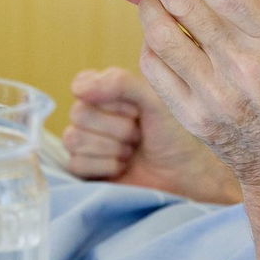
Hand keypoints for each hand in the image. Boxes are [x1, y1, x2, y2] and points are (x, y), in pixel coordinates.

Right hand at [63, 67, 241, 203]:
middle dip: (117, 128)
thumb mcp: (154, 100)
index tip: (135, 110)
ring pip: (74, 139)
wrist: (184, 176)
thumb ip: (121, 83)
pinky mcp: (84, 170)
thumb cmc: (173, 135)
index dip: (109, 100)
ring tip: (132, 151)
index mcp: (105, 92)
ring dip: (112, 148)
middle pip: (78, 114)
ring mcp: (85, 143)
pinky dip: (105, 167)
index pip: (82, 84)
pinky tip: (122, 167)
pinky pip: (76, 164)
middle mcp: (91, 115)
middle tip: (138, 134)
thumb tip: (78, 89)